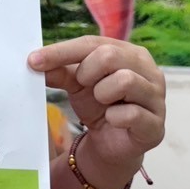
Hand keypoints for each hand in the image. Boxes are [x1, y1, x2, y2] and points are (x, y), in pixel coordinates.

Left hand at [29, 36, 165, 183]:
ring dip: (102, 94)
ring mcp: (156, 98)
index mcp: (129, 53)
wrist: (112, 145)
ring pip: (124, 80)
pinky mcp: (156, 125)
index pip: (92, 43)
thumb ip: (59, 70)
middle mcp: (148, 70)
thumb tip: (35, 62)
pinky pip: (131, 114)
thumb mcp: (76, 85)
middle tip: (84, 87)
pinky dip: (114, 117)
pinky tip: (112, 120)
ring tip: (102, 103)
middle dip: (87, 73)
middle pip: (109, 56)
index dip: (61, 51)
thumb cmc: (99, 106)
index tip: (33, 61)